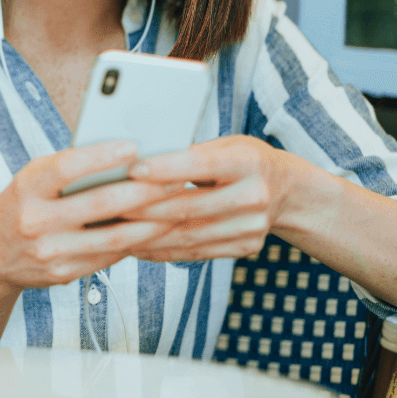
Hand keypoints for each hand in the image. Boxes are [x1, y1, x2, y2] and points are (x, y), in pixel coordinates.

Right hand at [0, 140, 180, 292]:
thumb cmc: (21, 205)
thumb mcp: (31, 179)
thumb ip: (68, 169)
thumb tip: (122, 156)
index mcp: (27, 187)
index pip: (66, 168)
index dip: (101, 156)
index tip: (133, 146)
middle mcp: (36, 221)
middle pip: (100, 204)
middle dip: (144, 190)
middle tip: (176, 178)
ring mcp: (51, 251)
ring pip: (114, 236)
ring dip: (152, 221)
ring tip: (178, 206)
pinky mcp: (65, 273)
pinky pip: (109, 255)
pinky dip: (137, 241)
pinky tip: (157, 229)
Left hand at [122, 135, 297, 261]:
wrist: (288, 192)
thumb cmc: (244, 159)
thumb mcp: (226, 144)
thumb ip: (190, 152)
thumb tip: (138, 158)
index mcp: (248, 162)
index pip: (200, 165)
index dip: (164, 168)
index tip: (132, 169)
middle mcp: (254, 196)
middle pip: (189, 206)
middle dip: (143, 207)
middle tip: (108, 205)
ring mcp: (252, 227)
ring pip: (188, 235)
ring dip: (146, 235)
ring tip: (113, 229)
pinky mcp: (245, 248)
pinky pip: (195, 253)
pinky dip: (162, 250)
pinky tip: (136, 245)